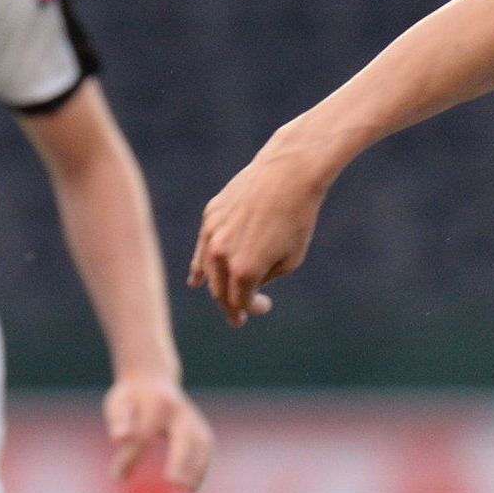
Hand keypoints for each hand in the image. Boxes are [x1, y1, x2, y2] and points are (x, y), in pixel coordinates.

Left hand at [104, 375, 213, 490]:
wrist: (152, 378)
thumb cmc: (131, 397)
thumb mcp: (118, 404)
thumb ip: (119, 421)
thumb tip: (119, 438)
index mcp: (156, 404)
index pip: (145, 433)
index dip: (132, 455)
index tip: (117, 475)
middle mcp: (180, 411)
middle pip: (184, 437)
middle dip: (180, 460)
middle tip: (174, 483)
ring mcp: (194, 418)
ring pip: (202, 443)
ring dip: (198, 468)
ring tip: (189, 491)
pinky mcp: (201, 427)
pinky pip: (207, 448)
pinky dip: (203, 468)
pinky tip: (193, 488)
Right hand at [187, 147, 321, 325]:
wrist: (288, 174)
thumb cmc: (297, 218)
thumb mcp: (291, 259)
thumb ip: (266, 278)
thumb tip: (249, 285)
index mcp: (244, 271)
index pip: (241, 302)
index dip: (252, 309)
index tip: (265, 306)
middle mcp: (222, 256)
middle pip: (220, 291)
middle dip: (230, 306)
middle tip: (238, 318)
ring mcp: (212, 235)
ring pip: (207, 270)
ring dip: (214, 288)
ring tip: (219, 299)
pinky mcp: (210, 216)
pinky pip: (203, 248)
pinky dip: (200, 265)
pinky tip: (196, 279)